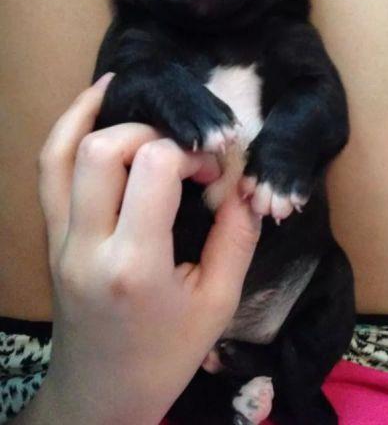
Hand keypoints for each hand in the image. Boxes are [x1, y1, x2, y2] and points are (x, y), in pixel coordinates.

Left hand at [27, 72, 261, 424]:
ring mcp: (60, 239)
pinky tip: (90, 107)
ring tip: (127, 89)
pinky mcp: (50, 236)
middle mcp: (88, 244)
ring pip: (63, 153)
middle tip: (181, 149)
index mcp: (136, 264)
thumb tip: (245, 182)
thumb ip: (237, 237)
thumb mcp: (218, 302)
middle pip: (104, 149)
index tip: (211, 168)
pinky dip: (65, 130)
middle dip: (151, 131)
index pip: (156, 168)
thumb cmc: (166, 354)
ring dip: (97, 115)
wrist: (101, 393)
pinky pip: (47, 172)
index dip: (191, 152)